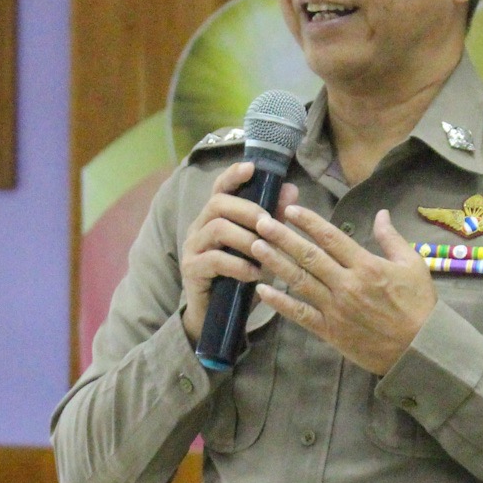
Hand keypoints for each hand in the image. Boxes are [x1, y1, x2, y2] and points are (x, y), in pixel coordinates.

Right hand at [179, 162, 300, 342]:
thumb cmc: (240, 276)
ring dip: (245, 238)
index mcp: (215, 216)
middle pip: (218, 203)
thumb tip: (291, 189)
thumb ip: (273, 219)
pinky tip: (255, 274)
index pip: (220, 187)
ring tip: (264, 253)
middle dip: (248, 210)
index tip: (251, 167)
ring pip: (217, 228)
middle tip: (270, 223)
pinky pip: (213, 259)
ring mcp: (192, 247)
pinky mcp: (191, 269)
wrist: (217, 315)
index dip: (234, 175)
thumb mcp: (260, 247)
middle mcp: (199, 226)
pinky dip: (238, 265)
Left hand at [252, 207, 434, 374]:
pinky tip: (263, 290)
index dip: (309, 222)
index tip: (291, 210)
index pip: (332, 238)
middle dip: (283, 237)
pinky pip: (300, 314)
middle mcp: (347, 284)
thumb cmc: (419, 305)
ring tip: (256, 247)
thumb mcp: (414, 265)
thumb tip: (381, 213)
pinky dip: (280, 303)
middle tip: (261, 222)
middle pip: (309, 256)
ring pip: (300, 281)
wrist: (420, 349)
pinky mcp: (330, 330)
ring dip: (276, 263)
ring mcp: (336, 308)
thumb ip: (392, 238)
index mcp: (367, 266)